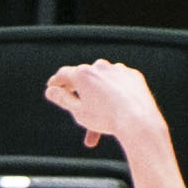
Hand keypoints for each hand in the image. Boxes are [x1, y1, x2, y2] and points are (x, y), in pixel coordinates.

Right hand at [45, 60, 169, 158]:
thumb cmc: (105, 118)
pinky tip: (117, 107)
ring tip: (100, 115)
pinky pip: (120, 83)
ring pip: (103, 82)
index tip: (52, 87)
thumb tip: (50, 90)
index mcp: (82, 74)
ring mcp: (118, 69)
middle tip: (75, 105)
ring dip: (99, 95)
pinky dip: (116, 93)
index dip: (56, 81)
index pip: (63, 74)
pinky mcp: (133, 75)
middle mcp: (99, 66)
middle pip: (84, 78)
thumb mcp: (78, 112)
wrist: (138, 120)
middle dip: (79, 93)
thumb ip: (62, 99)